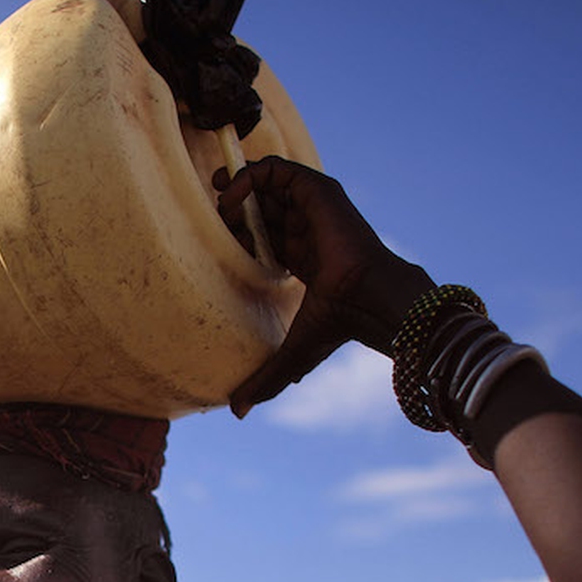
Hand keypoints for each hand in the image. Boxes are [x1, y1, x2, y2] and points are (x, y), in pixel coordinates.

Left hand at [214, 158, 433, 415]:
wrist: (368, 300)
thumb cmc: (338, 324)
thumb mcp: (292, 353)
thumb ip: (265, 379)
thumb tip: (237, 412)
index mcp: (303, 256)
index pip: (263, 234)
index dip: (237, 234)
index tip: (217, 242)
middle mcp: (308, 229)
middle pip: (261, 205)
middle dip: (232, 206)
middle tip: (213, 215)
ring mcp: (314, 208)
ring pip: (267, 182)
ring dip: (237, 186)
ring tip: (219, 200)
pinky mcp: (317, 190)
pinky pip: (277, 169)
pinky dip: (250, 175)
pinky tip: (233, 195)